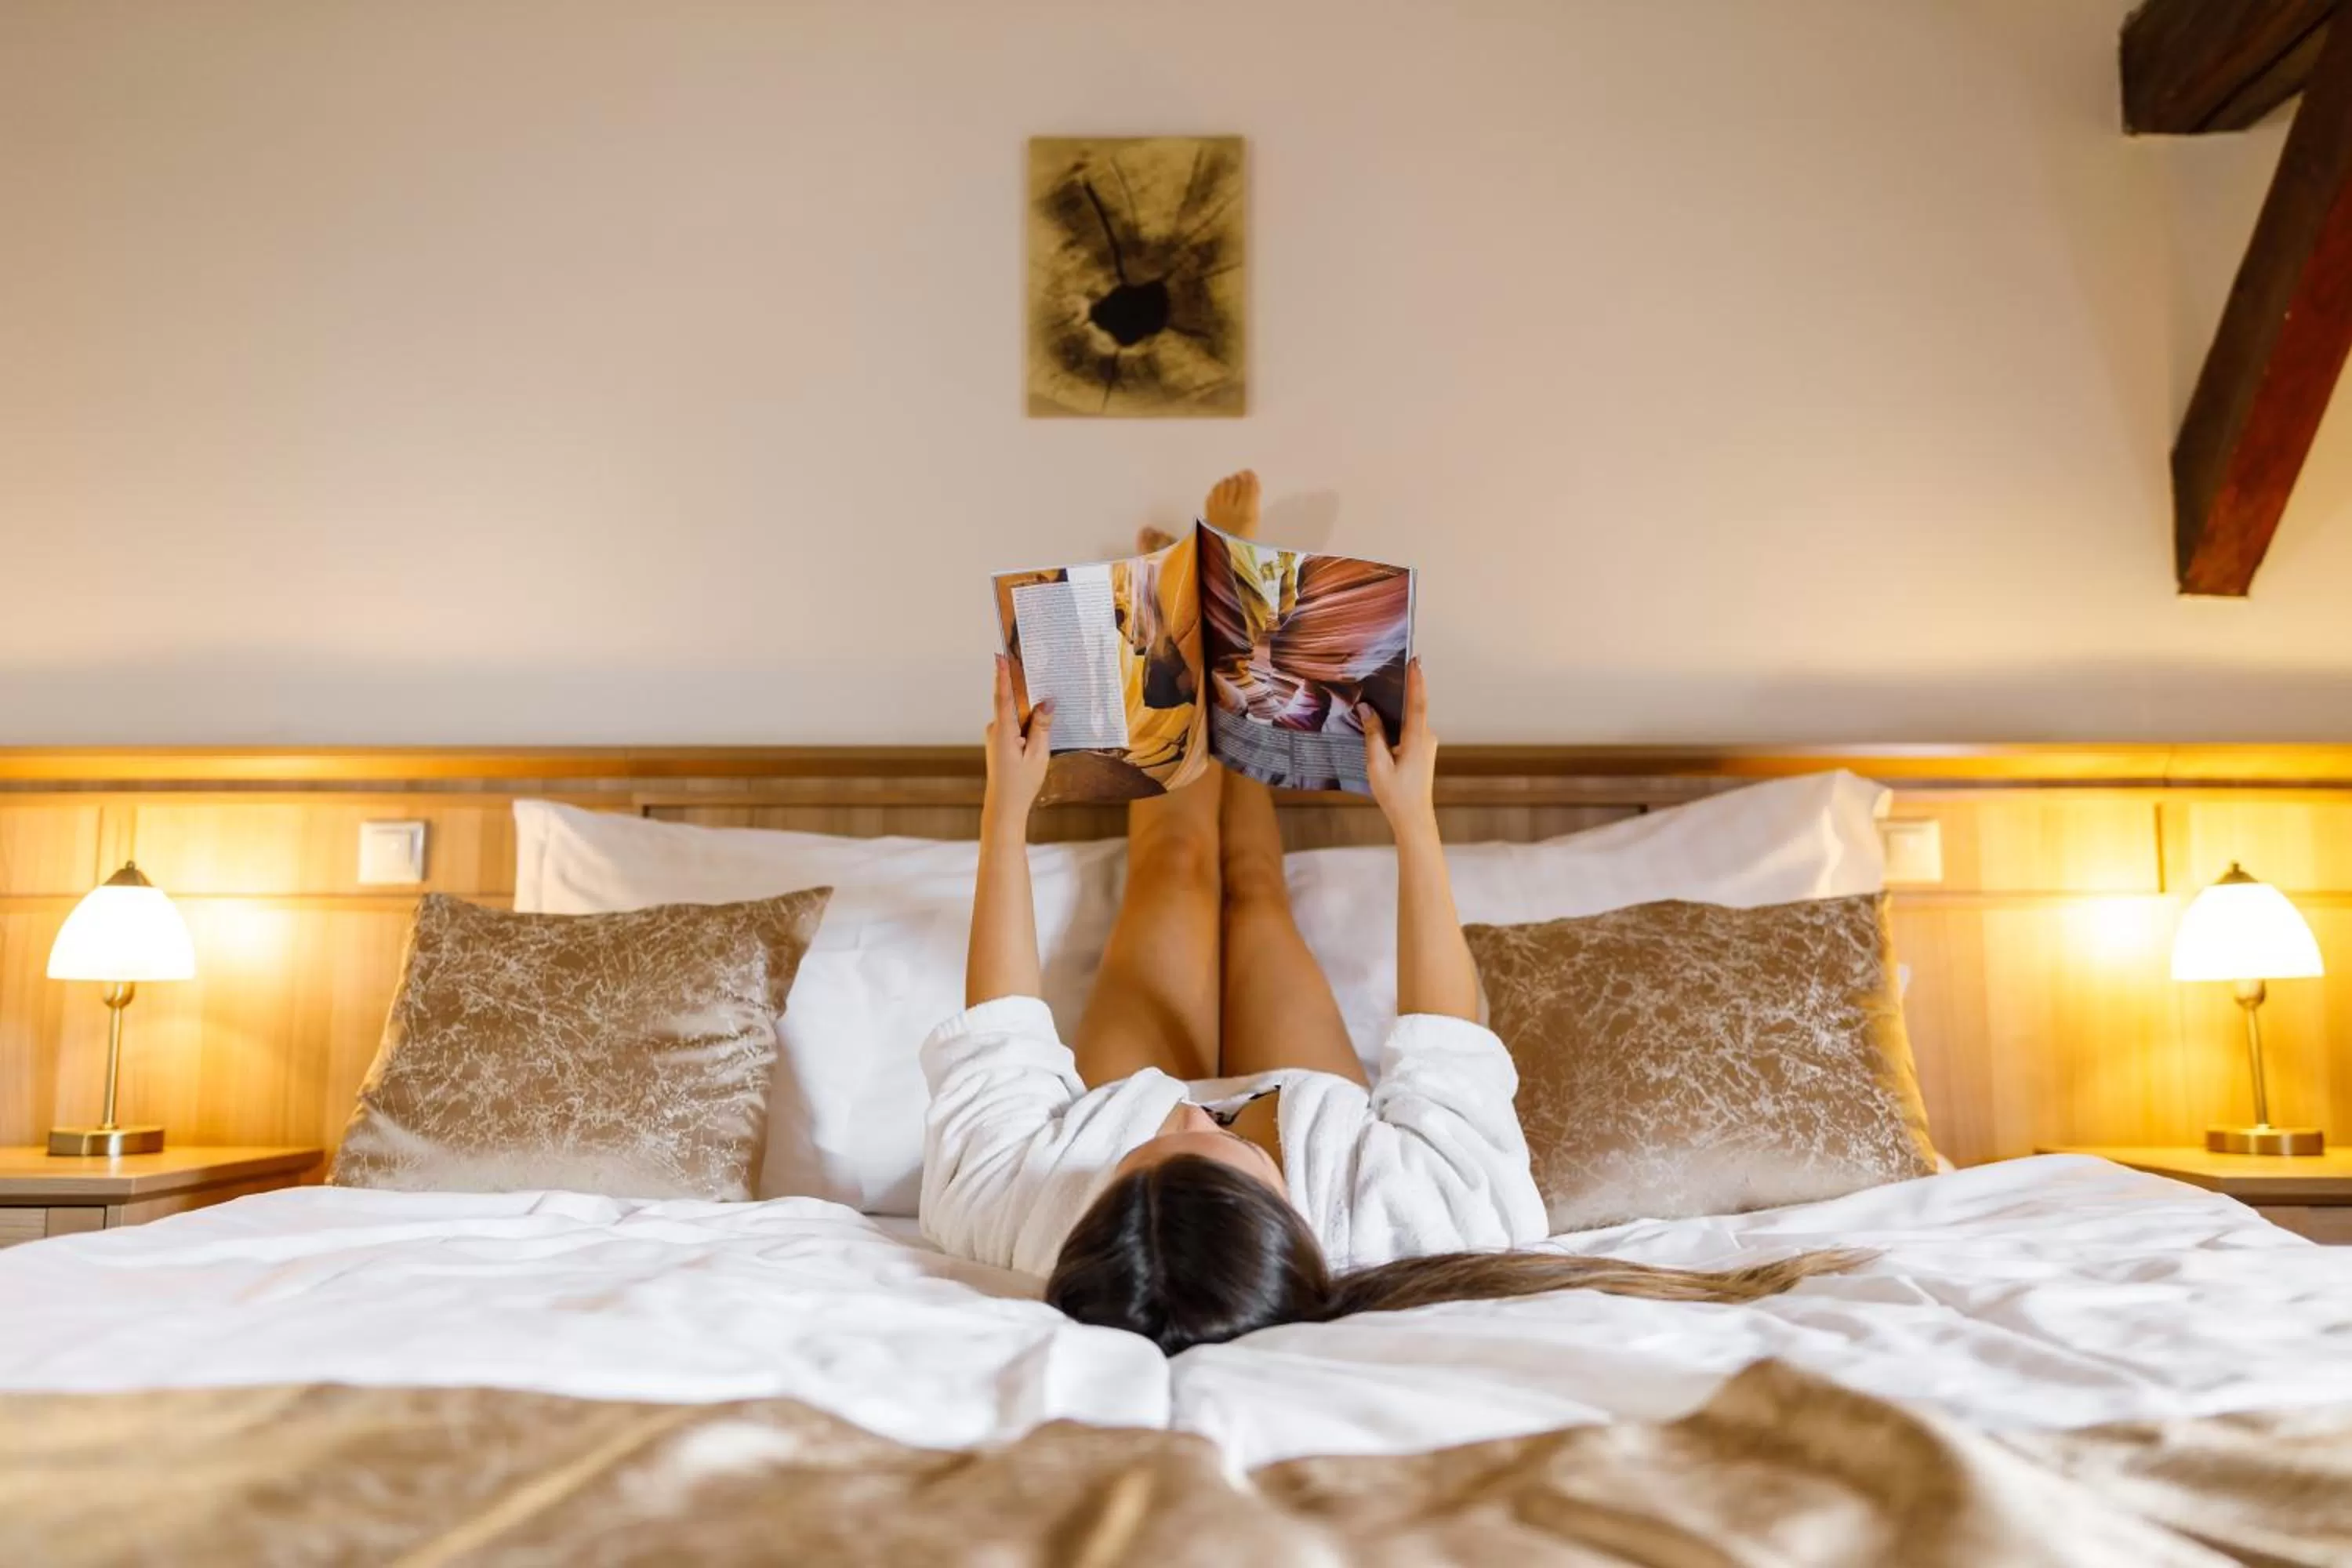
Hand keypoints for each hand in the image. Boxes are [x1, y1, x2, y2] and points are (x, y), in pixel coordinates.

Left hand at [985, 655, 1053, 822]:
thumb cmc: (1021, 784)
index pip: (1002, 696)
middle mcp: (996, 730)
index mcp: (1003, 731)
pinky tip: (1041, 731)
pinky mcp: (1000, 742)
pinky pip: (1016, 725)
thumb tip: (1047, 702)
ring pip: (1017, 716)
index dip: (1002, 675)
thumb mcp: (1038, 755)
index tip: (1000, 655)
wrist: (1005, 807)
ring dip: (1031, 713)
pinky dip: (1028, 724)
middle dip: (1029, 693)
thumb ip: (1042, 726)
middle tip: (1043, 676)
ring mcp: (996, 736)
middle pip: (1014, 703)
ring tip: (1050, 710)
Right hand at [1360, 658, 1435, 829]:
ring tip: (1384, 690)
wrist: (1413, 818)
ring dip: (1398, 707)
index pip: (1417, 703)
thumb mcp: (1377, 764)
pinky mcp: (1422, 752)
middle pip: (1413, 707)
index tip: (1415, 661)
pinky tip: (1383, 721)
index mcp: (1417, 740)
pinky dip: (1398, 722)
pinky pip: (1409, 730)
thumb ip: (1372, 734)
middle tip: (1395, 667)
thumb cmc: (1395, 795)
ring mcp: (1425, 745)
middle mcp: (1426, 739)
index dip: (1416, 681)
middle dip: (1404, 688)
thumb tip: (1367, 710)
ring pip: (1410, 720)